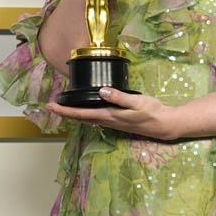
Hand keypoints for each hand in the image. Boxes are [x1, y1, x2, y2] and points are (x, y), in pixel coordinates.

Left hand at [47, 87, 178, 139]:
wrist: (165, 124)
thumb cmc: (153, 112)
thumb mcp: (137, 102)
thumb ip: (119, 97)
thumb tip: (102, 91)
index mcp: (110, 116)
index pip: (81, 114)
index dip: (65, 111)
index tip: (51, 106)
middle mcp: (108, 121)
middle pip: (81, 118)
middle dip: (65, 113)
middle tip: (50, 106)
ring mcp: (112, 123)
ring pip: (87, 119)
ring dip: (74, 114)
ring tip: (62, 108)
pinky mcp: (117, 122)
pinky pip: (95, 119)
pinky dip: (85, 115)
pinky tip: (84, 111)